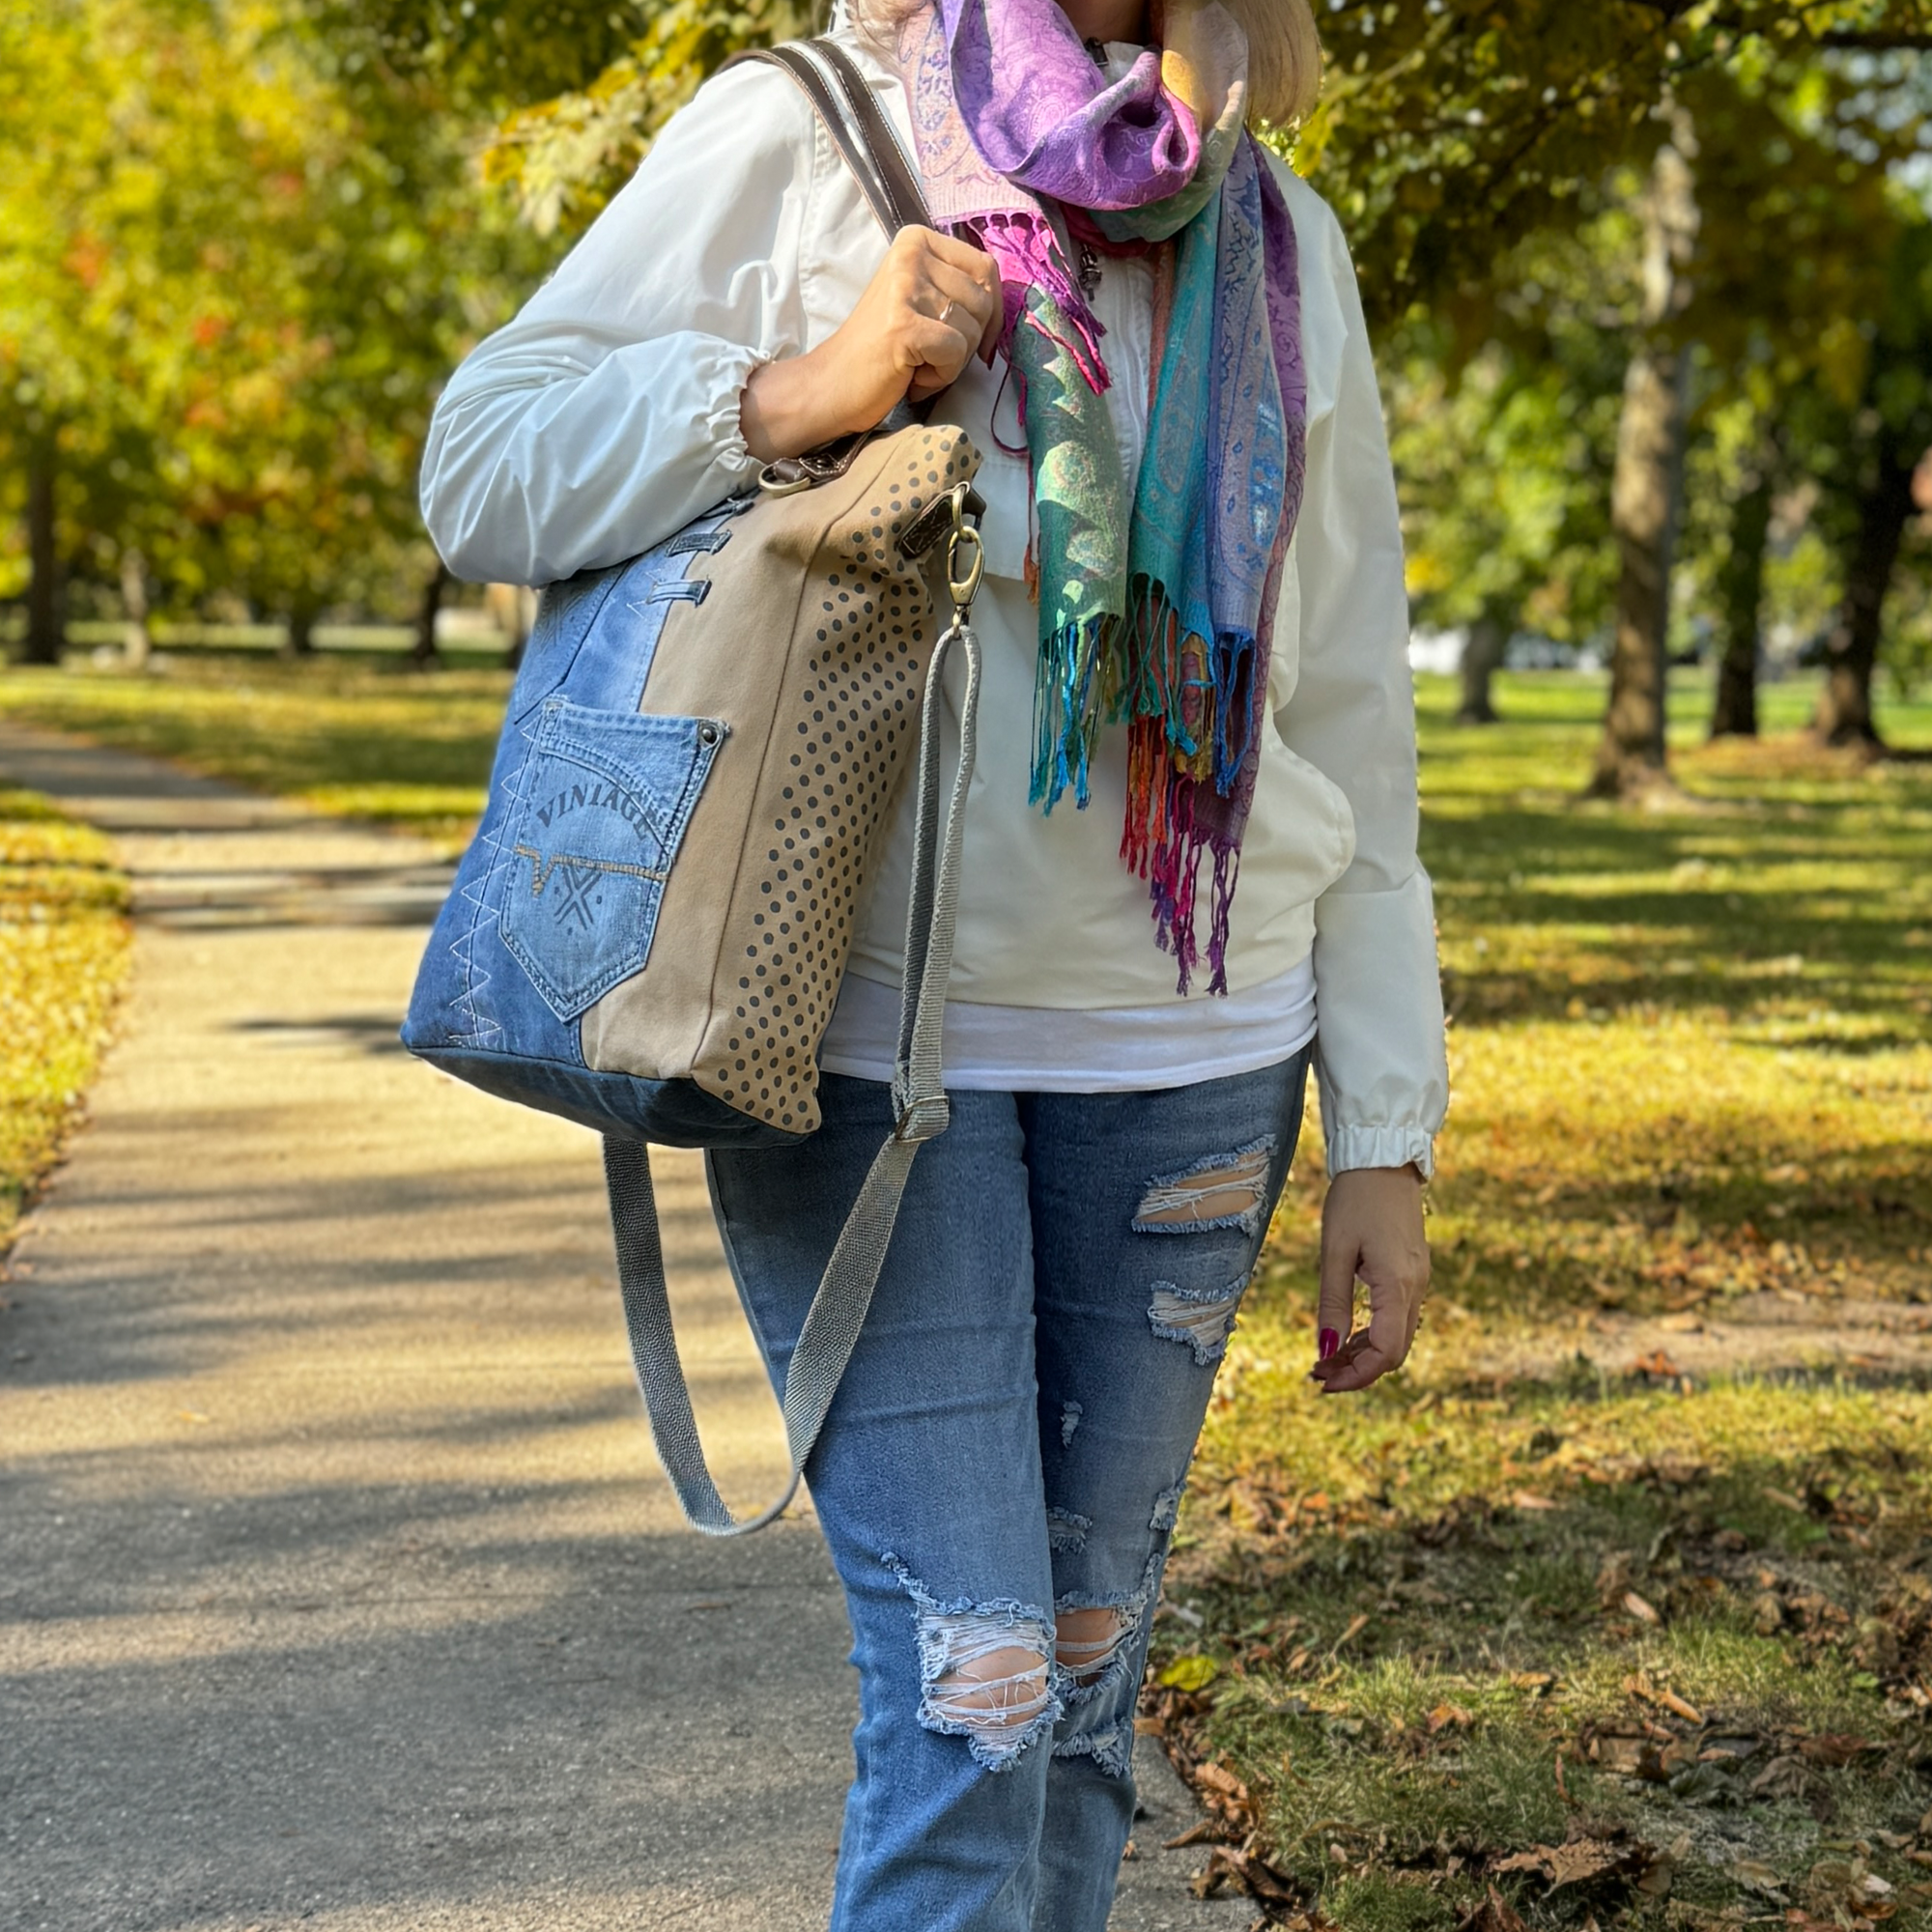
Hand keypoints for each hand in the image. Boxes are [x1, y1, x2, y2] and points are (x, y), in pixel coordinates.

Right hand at [741, 226, 1002, 462]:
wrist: (831, 384)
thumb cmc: (881, 348)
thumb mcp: (921, 301)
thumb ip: (957, 288)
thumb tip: (1010, 302)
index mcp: (916, 239)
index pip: (986, 268)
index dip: (991, 311)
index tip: (970, 338)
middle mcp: (910, 254)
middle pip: (983, 302)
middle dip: (965, 341)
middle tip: (925, 352)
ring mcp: (906, 288)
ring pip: (972, 331)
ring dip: (950, 362)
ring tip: (914, 362)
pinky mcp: (904, 325)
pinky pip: (956, 354)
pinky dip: (940, 377)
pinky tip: (910, 375)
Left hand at [1308, 1165, 1429, 1395]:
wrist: (1382, 1161)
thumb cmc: (1354, 1200)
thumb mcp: (1335, 1252)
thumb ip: (1332, 1304)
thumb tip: (1325, 1350)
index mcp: (1397, 1285)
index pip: (1385, 1352)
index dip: (1356, 1375)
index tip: (1322, 1380)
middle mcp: (1415, 1288)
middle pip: (1394, 1351)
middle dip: (1357, 1370)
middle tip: (1318, 1373)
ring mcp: (1417, 1280)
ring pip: (1396, 1336)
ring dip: (1363, 1354)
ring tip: (1325, 1358)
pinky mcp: (1412, 1272)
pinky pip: (1396, 1317)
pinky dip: (1372, 1333)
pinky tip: (1345, 1335)